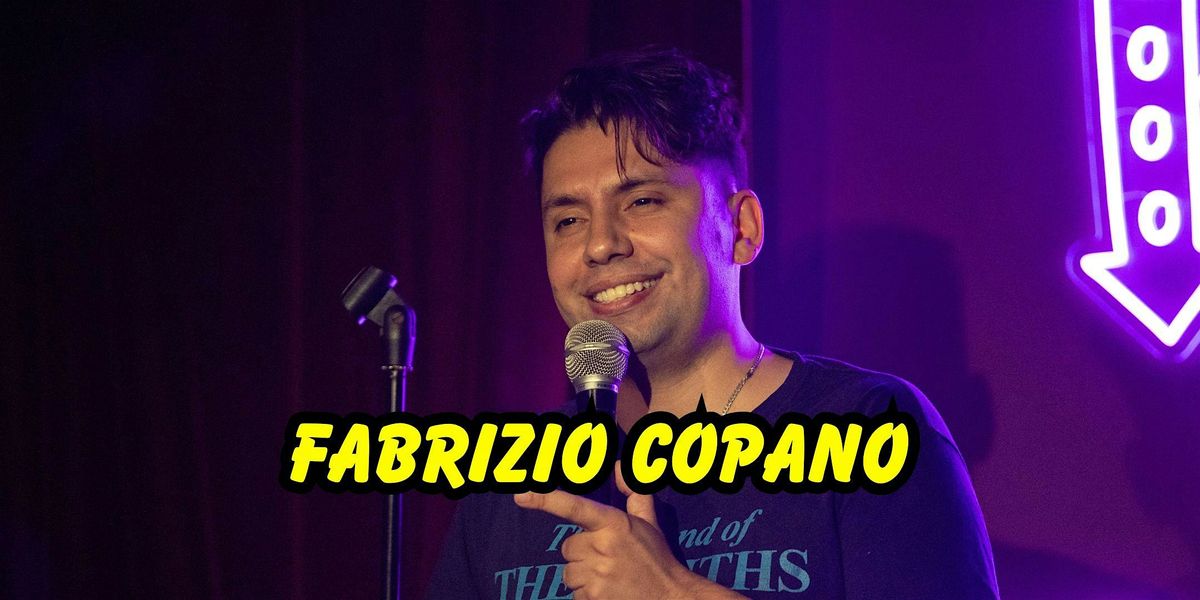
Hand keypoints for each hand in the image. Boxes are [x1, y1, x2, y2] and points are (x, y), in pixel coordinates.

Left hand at [514, 462, 743, 598]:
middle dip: (582, 554)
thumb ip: (634, 494)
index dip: (546, 500)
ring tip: (609, 578)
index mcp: (614, 523)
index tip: (521, 495)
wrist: (671, 598)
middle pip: (568, 547)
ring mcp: (597, 575)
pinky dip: (588, 596)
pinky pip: (575, 595)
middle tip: (608, 560)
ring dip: (583, 577)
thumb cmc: (657, 559)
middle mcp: (603, 547)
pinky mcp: (594, 598)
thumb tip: (620, 467)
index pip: (574, 507)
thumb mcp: (648, 523)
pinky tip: (608, 593)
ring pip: (568, 573)